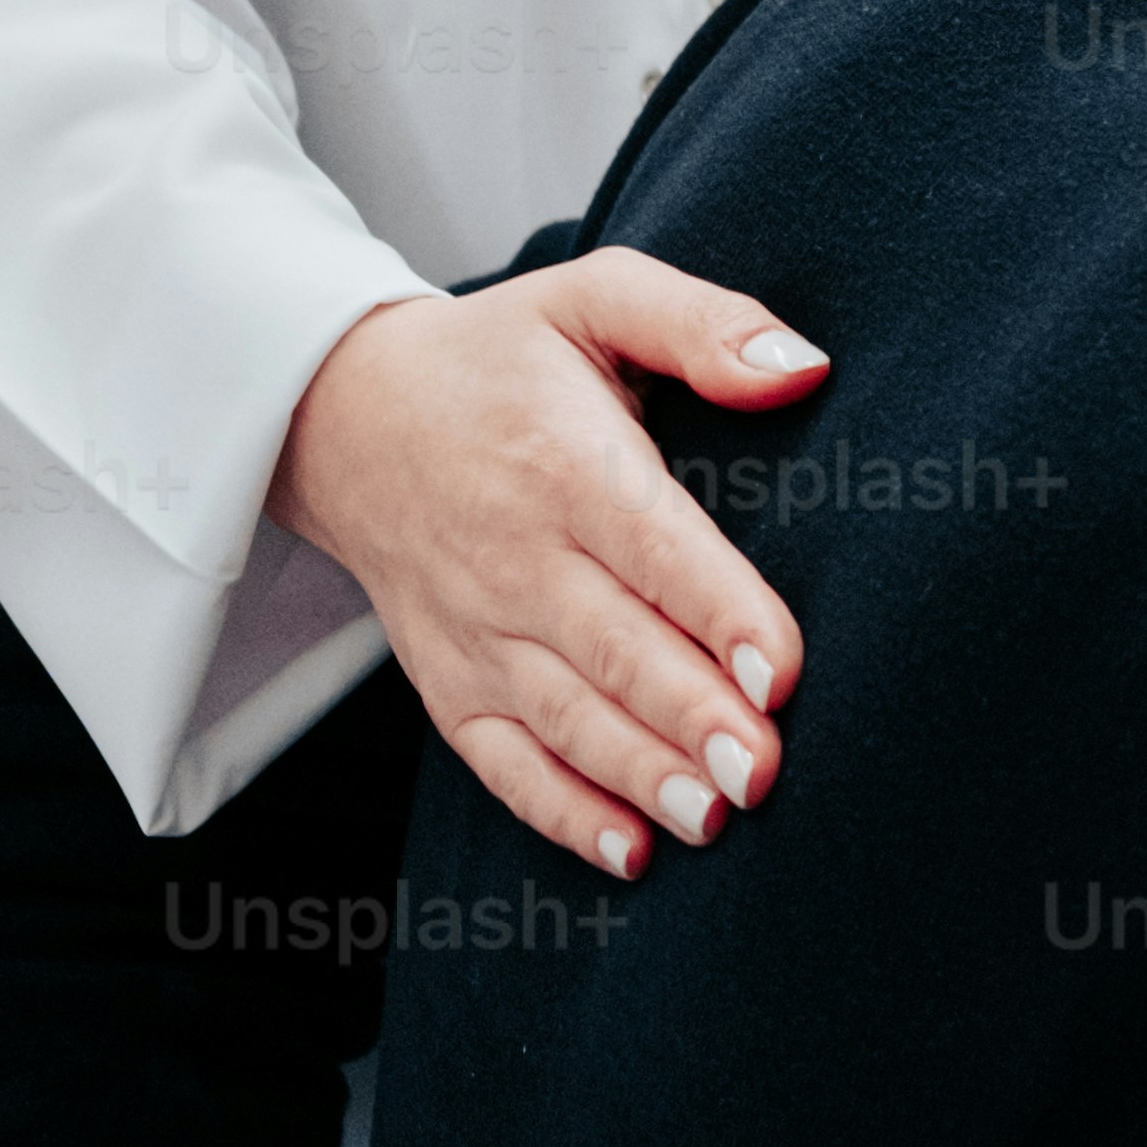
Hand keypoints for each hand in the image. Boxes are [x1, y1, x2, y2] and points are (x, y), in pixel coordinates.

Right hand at [272, 250, 823, 881]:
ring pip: (566, 716)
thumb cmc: (503, 357)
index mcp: (564, 461)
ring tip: (714, 817)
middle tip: (764, 771)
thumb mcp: (597, 296)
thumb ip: (704, 323)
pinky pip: (504, 761)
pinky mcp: (450, 682)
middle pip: (615, 648)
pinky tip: (630, 850)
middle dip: (692, 717)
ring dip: (640, 774)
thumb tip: (803, 368)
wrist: (344, 415)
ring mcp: (476, 630)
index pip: (653, 547)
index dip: (720, 611)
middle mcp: (515, 556)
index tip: (782, 671)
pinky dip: (562, 811)